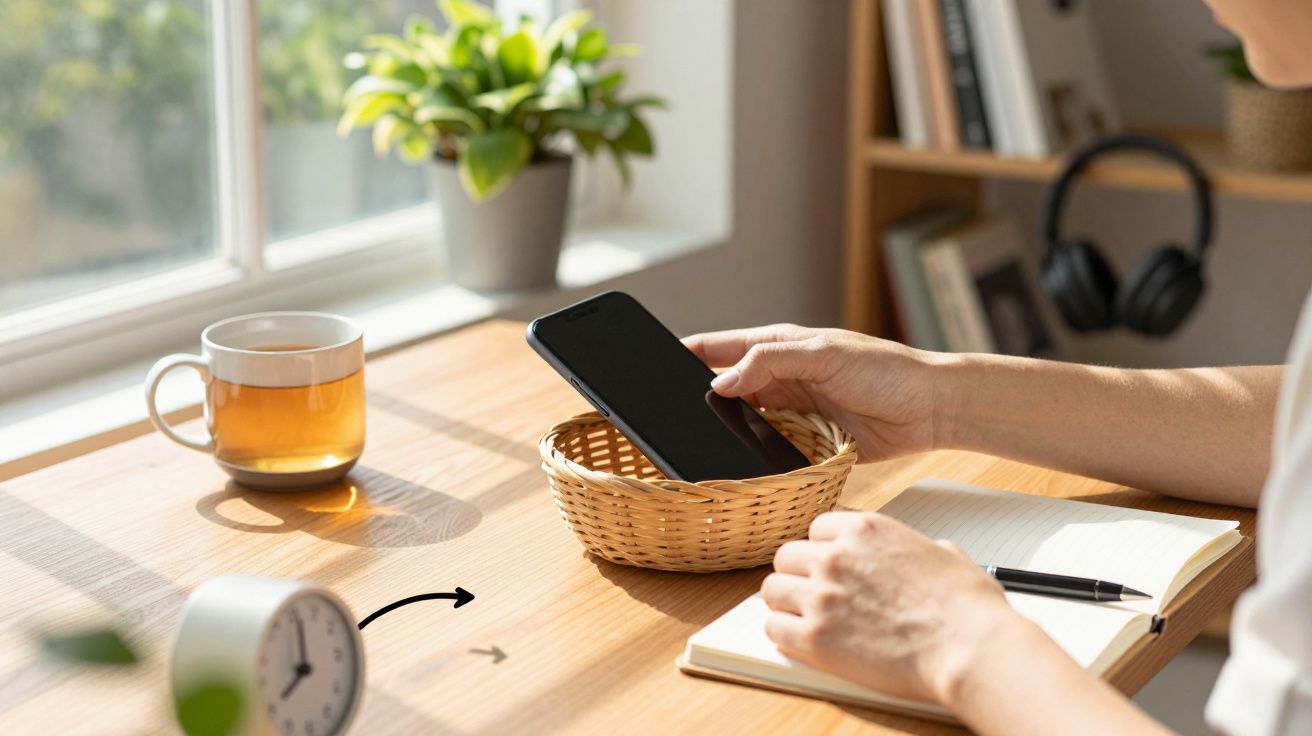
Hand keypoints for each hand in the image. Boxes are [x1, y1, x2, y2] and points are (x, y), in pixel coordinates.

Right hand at [683, 324, 946, 460]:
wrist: (931, 410)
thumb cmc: (887, 370)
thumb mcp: (824, 355)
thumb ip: (771, 362)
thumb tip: (720, 382)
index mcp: (776, 347)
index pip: (715, 348)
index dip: (681, 355)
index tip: (648, 368)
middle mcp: (777, 379)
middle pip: (720, 390)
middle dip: (694, 401)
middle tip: (664, 417)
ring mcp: (788, 413)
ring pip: (739, 424)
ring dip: (723, 433)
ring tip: (696, 444)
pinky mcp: (804, 444)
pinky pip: (765, 452)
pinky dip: (750, 458)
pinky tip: (737, 466)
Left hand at [760, 511, 1017, 704]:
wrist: (968, 648)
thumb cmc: (965, 608)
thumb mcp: (947, 554)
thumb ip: (920, 546)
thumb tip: (926, 551)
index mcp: (866, 529)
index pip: (817, 528)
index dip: (823, 549)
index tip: (828, 565)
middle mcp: (837, 556)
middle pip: (787, 555)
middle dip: (799, 574)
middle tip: (812, 592)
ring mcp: (822, 596)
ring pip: (772, 588)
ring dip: (786, 602)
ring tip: (802, 616)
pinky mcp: (815, 637)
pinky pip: (773, 627)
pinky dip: (783, 633)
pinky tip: (799, 638)